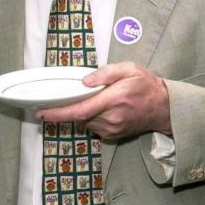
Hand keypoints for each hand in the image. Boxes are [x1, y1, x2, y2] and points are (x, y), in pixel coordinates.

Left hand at [36, 62, 171, 139]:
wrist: (163, 108)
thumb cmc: (147, 86)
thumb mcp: (130, 69)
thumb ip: (107, 72)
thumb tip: (85, 81)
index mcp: (114, 100)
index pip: (80, 110)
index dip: (58, 113)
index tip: (41, 112)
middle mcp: (111, 118)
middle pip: (79, 116)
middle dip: (70, 107)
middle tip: (67, 96)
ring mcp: (111, 129)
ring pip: (85, 122)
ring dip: (83, 112)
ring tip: (96, 100)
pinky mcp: (112, 135)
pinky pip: (93, 126)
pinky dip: (91, 117)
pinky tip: (102, 109)